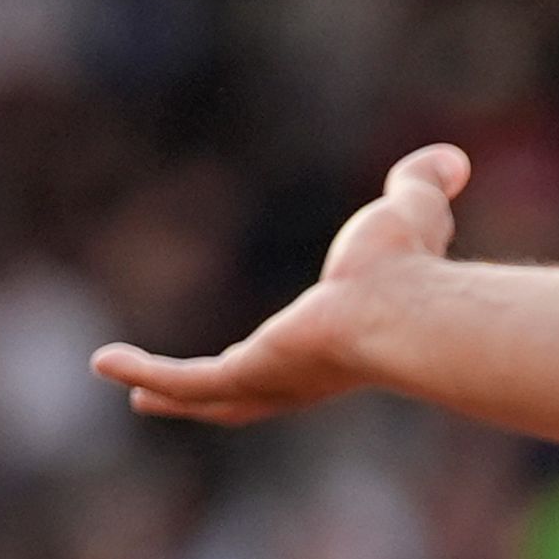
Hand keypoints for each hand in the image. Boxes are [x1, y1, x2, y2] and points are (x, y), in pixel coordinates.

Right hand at [90, 144, 467, 424]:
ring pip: (205, 398)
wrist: (406, 308)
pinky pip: (185, 380)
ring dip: (164, 391)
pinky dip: (145, 371)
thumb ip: (421, 185)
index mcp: (335, 345)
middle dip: (203, 395)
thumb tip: (453, 160)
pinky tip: (105, 362)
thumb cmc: (412, 269)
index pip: (292, 355)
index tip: (247, 354)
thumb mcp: (412, 211)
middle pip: (240, 397)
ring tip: (124, 386)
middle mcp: (299, 376)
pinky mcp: (245, 375)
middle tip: (163, 398)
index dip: (265, 357)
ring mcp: (269, 382)